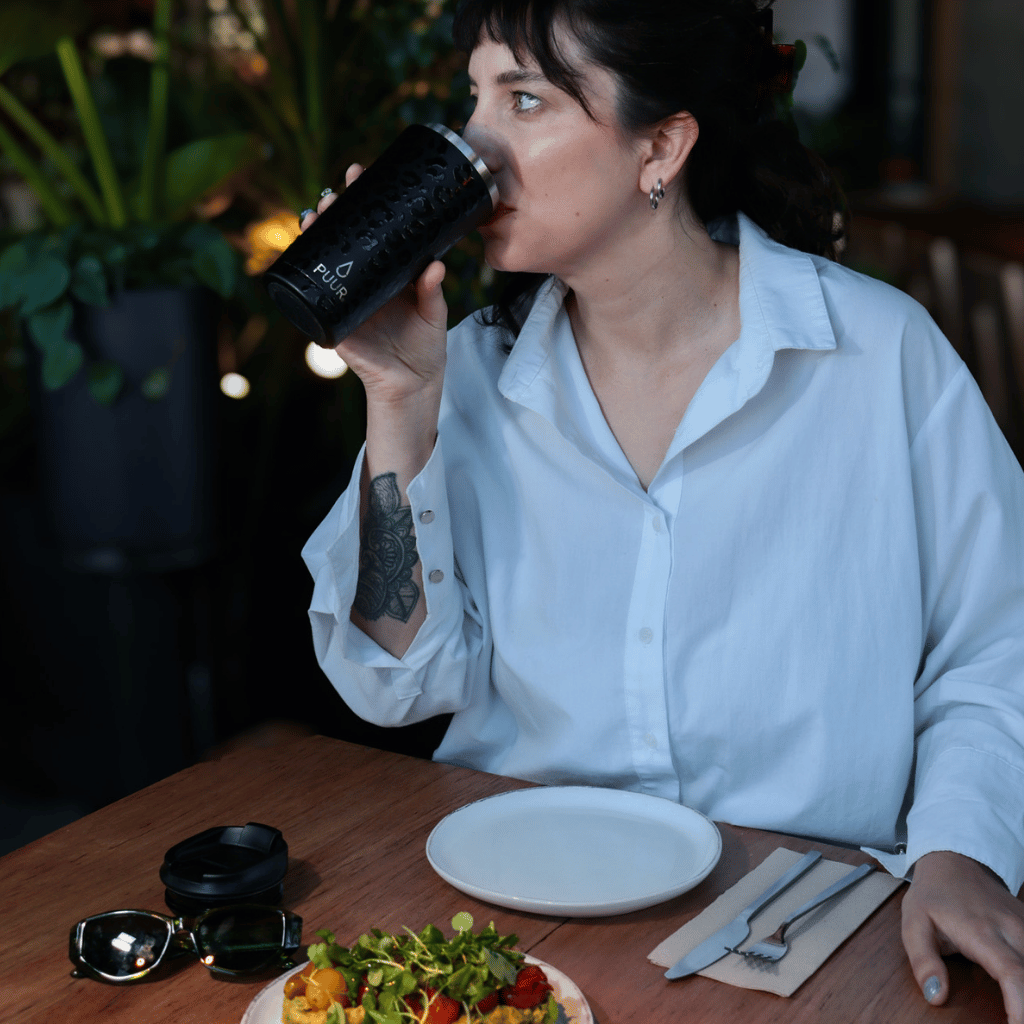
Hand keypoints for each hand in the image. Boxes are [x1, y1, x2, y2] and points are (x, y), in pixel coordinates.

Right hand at [300, 164, 447, 404]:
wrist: (413, 384)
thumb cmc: (425, 346)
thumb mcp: (434, 313)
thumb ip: (433, 290)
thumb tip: (436, 265)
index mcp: (385, 272)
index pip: (371, 229)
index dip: (362, 202)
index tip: (358, 172)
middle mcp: (362, 281)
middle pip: (342, 239)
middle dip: (334, 212)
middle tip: (333, 193)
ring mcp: (346, 300)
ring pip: (323, 262)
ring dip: (314, 237)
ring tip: (313, 217)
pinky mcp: (334, 324)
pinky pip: (312, 299)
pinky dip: (303, 280)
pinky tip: (298, 257)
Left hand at [902, 850, 1023, 1021]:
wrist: (953, 862)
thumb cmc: (932, 895)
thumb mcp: (914, 924)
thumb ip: (923, 961)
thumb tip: (936, 997)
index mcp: (982, 932)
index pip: (1013, 975)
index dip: (1020, 1007)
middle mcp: (1012, 930)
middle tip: (1013, 1020)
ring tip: (1015, 1009)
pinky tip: (1020, 991)